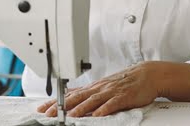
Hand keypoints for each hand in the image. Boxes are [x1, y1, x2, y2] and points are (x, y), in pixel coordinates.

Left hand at [37, 62, 158, 117]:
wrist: (147, 74)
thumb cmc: (126, 81)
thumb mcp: (105, 86)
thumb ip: (90, 93)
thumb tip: (73, 99)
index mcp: (95, 87)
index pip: (71, 94)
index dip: (56, 101)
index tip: (42, 108)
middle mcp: (100, 88)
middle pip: (77, 97)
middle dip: (62, 106)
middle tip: (49, 113)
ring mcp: (111, 91)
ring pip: (93, 100)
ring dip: (81, 108)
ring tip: (70, 116)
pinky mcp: (124, 96)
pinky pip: (112, 103)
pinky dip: (104, 109)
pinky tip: (97, 115)